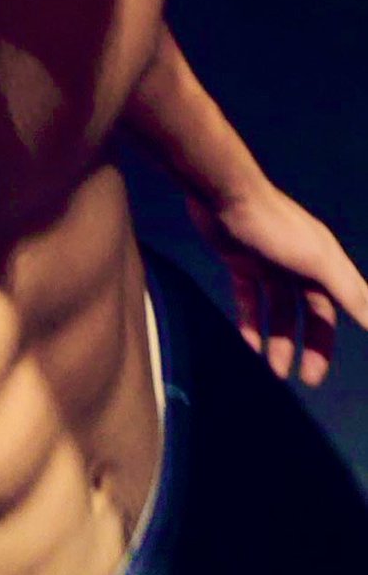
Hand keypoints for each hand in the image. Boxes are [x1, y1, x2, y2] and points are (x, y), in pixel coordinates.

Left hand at [186, 183, 367, 385]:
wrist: (224, 195)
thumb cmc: (275, 227)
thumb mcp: (317, 260)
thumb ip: (349, 291)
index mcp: (324, 261)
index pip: (339, 306)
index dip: (335, 336)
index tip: (328, 368)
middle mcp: (300, 263)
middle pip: (310, 312)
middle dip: (309, 345)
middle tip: (303, 379)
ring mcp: (270, 262)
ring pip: (279, 310)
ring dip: (278, 340)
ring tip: (273, 372)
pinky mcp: (241, 261)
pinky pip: (249, 299)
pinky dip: (250, 322)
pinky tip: (249, 345)